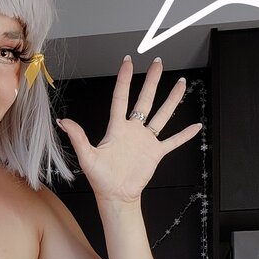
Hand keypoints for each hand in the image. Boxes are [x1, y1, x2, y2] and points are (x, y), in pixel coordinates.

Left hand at [56, 57, 201, 203]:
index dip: (124, 79)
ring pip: (162, 115)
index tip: (128, 62)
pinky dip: (184, 135)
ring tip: (181, 84)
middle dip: (152, 81)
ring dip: (172, 100)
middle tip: (158, 63)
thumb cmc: (100, 178)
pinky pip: (172, 141)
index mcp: (116, 128)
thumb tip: (64, 122)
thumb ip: (78, 137)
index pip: (121, 98)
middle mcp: (133, 130)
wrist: (115, 196)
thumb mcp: (87, 156)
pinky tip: (195, 126)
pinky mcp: (155, 153)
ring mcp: (145, 141)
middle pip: (145, 100)